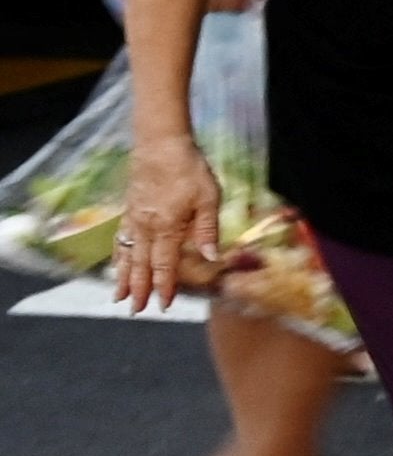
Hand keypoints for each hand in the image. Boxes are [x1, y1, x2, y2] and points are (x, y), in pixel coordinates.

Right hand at [111, 134, 220, 308]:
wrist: (160, 144)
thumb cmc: (189, 169)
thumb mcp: (208, 198)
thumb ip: (207, 230)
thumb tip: (211, 258)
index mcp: (168, 227)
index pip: (164, 265)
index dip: (164, 286)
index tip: (163, 305)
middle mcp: (146, 227)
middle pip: (140, 265)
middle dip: (138, 289)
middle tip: (135, 311)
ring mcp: (134, 218)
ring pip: (126, 254)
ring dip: (123, 277)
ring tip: (118, 297)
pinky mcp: (129, 209)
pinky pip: (120, 238)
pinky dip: (117, 255)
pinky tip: (117, 263)